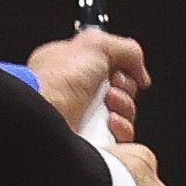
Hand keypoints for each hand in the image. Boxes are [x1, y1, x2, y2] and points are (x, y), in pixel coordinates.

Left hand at [27, 28, 150, 141]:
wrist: (44, 115)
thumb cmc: (57, 81)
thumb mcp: (95, 45)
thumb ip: (126, 49)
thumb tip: (140, 72)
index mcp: (74, 66)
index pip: (112, 66)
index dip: (122, 68)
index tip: (120, 69)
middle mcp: (79, 92)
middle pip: (122, 90)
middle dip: (125, 88)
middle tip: (110, 88)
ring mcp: (86, 118)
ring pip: (125, 114)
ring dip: (124, 107)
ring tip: (108, 105)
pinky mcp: (93, 140)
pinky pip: (122, 136)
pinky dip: (121, 128)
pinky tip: (109, 123)